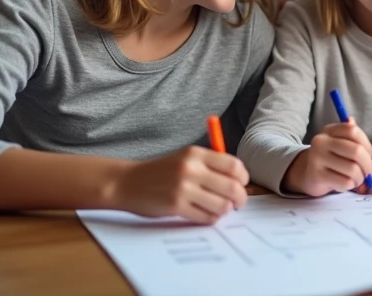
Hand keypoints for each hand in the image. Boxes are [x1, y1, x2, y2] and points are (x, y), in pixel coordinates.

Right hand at [107, 146, 248, 223]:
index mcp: (196, 153)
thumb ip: (210, 165)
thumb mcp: (185, 158)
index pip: (233, 165)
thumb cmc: (161, 171)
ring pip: (222, 205)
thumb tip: (239, 179)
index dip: (243, 177)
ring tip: (220, 209)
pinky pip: (206, 217)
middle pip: (232, 187)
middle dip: (240, 198)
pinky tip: (206, 215)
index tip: (242, 184)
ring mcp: (183, 188)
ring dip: (225, 210)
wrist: (128, 182)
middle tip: (238, 203)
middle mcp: (191, 169)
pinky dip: (211, 218)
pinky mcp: (175, 206)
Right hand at [292, 119, 371, 197]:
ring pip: (353, 169)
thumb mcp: (340, 143)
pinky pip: (345, 182)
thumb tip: (352, 120)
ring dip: (360, 178)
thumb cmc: (331, 158)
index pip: (353, 131)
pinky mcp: (317, 176)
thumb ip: (351, 135)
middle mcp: (320, 142)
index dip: (367, 145)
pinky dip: (351, 185)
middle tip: (368, 173)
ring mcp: (317, 158)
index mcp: (328, 130)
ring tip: (357, 179)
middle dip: (367, 165)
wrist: (308, 174)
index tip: (369, 155)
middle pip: (356, 151)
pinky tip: (347, 183)